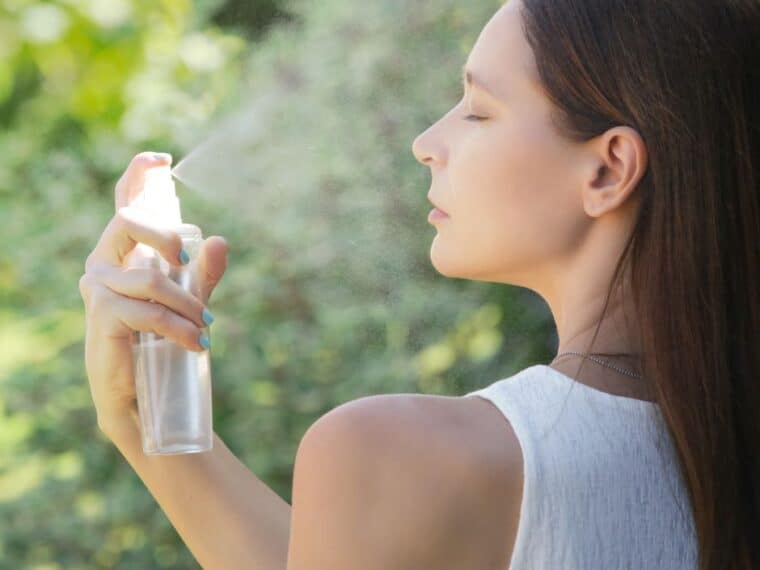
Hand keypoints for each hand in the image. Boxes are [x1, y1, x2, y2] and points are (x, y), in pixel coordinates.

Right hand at [78, 152, 228, 439]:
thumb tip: (221, 241)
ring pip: (151, 278)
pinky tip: (198, 342)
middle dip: (165, 234)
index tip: (160, 158)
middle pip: (127, 221)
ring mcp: (97, 291)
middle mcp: (103, 264)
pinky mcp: (101, 319)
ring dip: (188, 304)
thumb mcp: (188, 302)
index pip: (124, 205)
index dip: (136, 176)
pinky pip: (148, 312)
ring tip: (206, 327)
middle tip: (187, 259)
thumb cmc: (161, 343)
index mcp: (123, 254)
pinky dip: (180, 326)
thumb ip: (203, 274)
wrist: (143, 397)